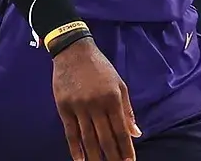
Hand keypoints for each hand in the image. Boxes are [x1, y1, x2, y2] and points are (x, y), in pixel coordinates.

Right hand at [52, 37, 140, 160]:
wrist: (73, 51)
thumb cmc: (100, 67)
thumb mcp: (119, 84)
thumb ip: (127, 110)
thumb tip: (136, 133)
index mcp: (113, 98)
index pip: (121, 130)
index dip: (126, 148)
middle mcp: (96, 104)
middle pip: (105, 137)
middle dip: (113, 157)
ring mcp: (79, 106)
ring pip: (88, 138)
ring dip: (95, 157)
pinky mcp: (64, 107)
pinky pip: (71, 132)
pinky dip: (75, 148)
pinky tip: (80, 160)